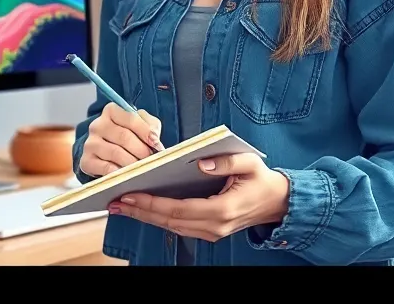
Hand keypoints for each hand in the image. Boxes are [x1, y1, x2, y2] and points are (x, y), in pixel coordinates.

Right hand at [79, 103, 162, 176]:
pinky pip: (105, 168)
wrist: (107, 153)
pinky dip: (119, 172)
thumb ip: (151, 126)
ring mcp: (90, 143)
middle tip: (151, 159)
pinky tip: (127, 174)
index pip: (131, 119)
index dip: (146, 132)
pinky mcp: (86, 161)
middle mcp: (97, 125)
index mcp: (111, 111)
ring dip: (133, 162)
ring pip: (116, 153)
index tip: (157, 144)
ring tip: (142, 168)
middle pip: (124, 137)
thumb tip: (154, 139)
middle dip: (142, 150)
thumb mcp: (141, 124)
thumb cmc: (128, 136)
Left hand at [110, 153, 289, 242]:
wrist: (278, 203)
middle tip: (115, 202)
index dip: (152, 203)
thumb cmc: (262, 181)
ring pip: (171, 227)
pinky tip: (144, 209)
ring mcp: (212, 232)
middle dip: (140, 211)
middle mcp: (215, 226)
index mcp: (222, 209)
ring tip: (122, 206)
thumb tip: (199, 162)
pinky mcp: (209, 232)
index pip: (178, 209)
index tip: (129, 195)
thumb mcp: (250, 163)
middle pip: (169, 221)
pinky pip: (179, 227)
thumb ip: (226, 161)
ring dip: (146, 217)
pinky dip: (159, 218)